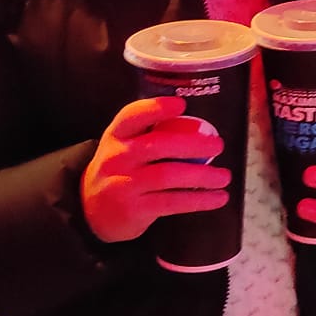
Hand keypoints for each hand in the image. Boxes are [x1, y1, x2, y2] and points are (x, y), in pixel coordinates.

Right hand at [81, 96, 230, 244]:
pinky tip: (217, 198)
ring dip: (202, 175)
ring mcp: (124, 184)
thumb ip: (151, 135)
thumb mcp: (124, 146)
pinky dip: (198, 199)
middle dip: (192, 144)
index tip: (181, 105)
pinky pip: (172, 202)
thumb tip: (200, 129)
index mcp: (117, 136)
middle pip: (157, 145)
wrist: (91, 210)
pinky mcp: (134, 210)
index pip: (132, 116)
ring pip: (168, 175)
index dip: (156, 108)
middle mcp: (117, 158)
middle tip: (217, 145)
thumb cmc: (120, 170)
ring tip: (223, 176)